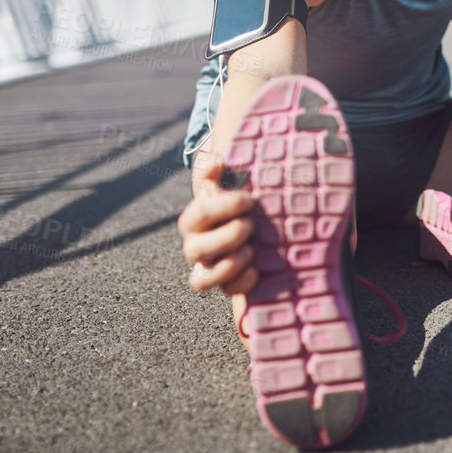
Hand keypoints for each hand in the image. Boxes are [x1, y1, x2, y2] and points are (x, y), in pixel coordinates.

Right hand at [179, 147, 257, 295]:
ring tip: (250, 250)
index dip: (225, 206)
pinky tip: (257, 270)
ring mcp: (209, 267)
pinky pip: (226, 291)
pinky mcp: (227, 282)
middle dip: (227, 237)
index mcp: (194, 219)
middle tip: (251, 224)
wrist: (250, 218)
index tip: (250, 198)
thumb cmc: (238, 197)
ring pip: (201, 280)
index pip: (199, 213)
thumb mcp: (227, 178)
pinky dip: (241, 283)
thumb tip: (215, 160)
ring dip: (228, 265)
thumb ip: (215, 167)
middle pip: (195, 250)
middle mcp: (196, 246)